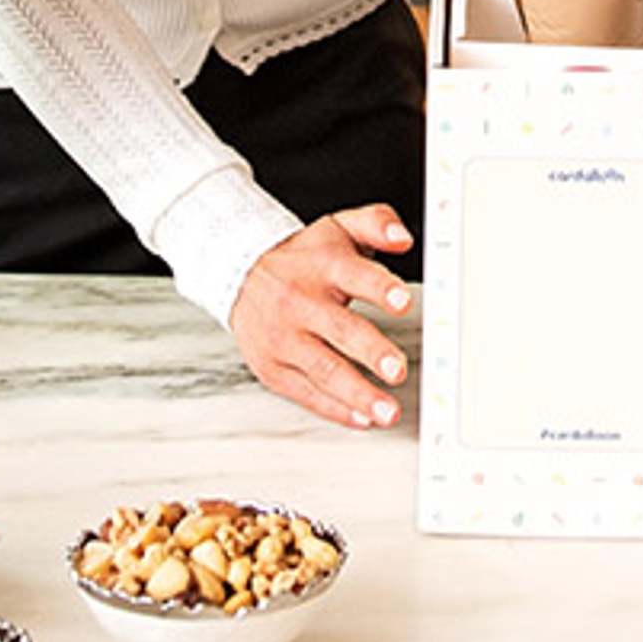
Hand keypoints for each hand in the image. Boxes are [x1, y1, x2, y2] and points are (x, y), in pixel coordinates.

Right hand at [229, 205, 417, 429]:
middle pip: (339, 329)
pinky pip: (306, 393)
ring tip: (386, 411)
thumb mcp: (338, 228)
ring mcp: (284, 339)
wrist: (240, 275)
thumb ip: (376, 223)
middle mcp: (300, 302)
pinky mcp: (273, 368)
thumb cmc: (302, 259)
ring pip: (322, 369)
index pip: (353, 274)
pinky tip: (361, 418)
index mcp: (322, 266)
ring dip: (357, 393)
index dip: (379, 287)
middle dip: (370, 352)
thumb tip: (402, 237)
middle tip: (397, 370)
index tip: (402, 301)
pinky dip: (336, 409)